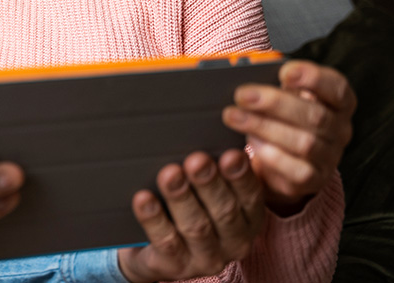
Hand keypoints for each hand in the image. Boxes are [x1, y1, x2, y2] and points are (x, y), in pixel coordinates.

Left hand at [118, 149, 265, 282]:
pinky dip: (154, 219)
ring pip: (196, 227)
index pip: (250, 196)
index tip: (230, 154)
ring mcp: (207, 258)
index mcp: (249, 218)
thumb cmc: (185, 206)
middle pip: (224, 211)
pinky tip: (143, 199)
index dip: (240, 176)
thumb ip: (212, 166)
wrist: (154, 250)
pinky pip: (166, 242)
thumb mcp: (205, 189)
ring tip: (169, 174)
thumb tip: (201, 126)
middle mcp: (235, 241)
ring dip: (182, 198)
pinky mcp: (177, 267)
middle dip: (208, 183)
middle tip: (196, 160)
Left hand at [222, 60, 355, 213]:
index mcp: (338, 104)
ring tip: (234, 117)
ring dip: (264, 127)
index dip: (314, 78)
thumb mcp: (284, 97)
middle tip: (242, 95)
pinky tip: (251, 143)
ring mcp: (330, 157)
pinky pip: (298, 170)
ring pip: (304, 143)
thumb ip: (275, 84)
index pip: (338, 88)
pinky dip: (273, 155)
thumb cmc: (282, 118)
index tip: (284, 72)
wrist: (282, 161)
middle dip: (275, 103)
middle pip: (316, 115)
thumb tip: (245, 73)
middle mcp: (339, 130)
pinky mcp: (314, 179)